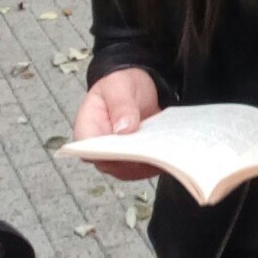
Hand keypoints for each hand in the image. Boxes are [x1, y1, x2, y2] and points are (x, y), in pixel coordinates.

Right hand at [72, 67, 161, 181]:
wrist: (135, 88)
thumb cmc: (119, 85)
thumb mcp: (119, 87)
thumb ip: (120, 106)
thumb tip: (123, 130)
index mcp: (87, 130)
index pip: (91, 152)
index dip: (110, 156)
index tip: (131, 149)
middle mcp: (99, 149)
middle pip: (115, 166)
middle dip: (136, 160)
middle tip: (157, 148)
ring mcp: (117, 158)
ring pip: (132, 171)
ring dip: (149, 162)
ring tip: (166, 150)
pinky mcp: (134, 161)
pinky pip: (145, 168)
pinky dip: (157, 162)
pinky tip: (169, 152)